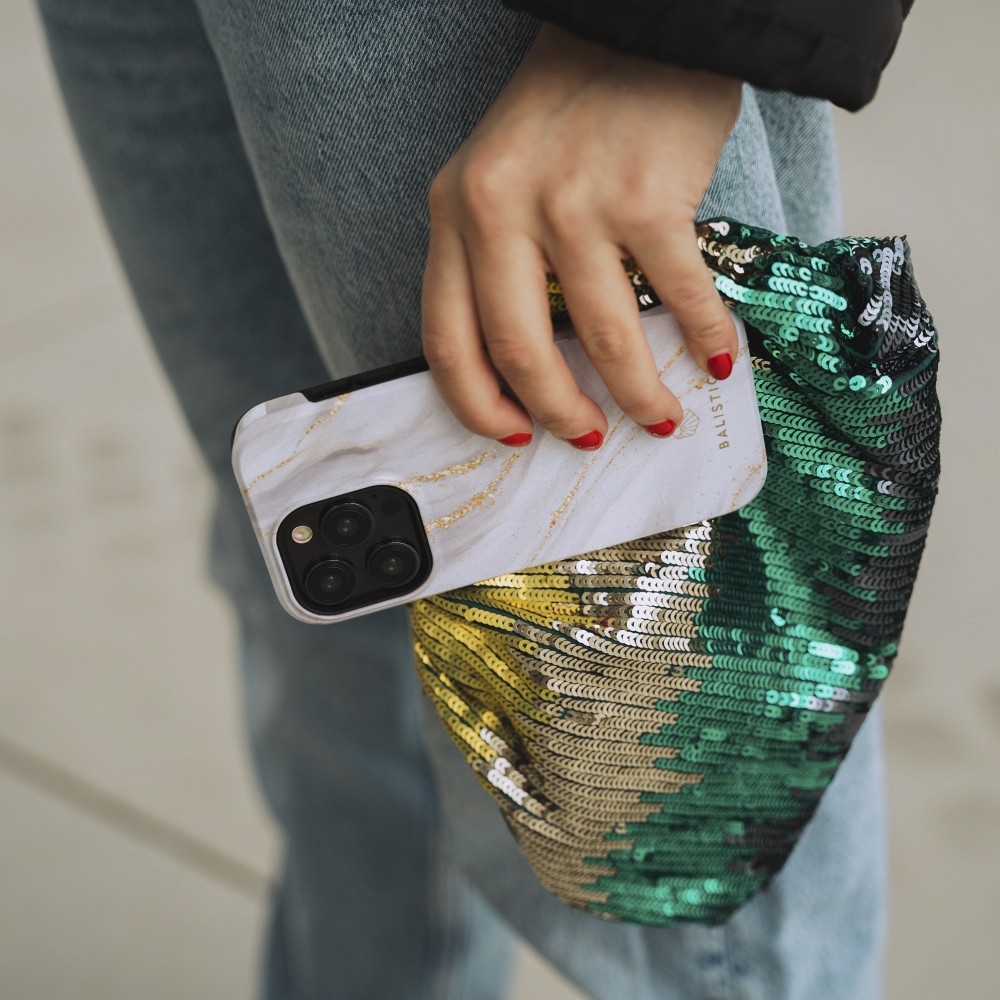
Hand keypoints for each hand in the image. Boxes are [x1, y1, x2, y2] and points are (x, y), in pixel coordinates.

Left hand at [421, 25, 741, 448]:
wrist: (635, 24)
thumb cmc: (568, 107)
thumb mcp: (496, 175)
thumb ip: (495, 258)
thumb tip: (534, 365)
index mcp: (454, 212)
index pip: (446, 339)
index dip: (476, 404)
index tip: (511, 433)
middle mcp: (502, 210)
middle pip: (521, 354)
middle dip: (559, 415)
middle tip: (587, 437)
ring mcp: (574, 205)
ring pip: (604, 339)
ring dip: (639, 396)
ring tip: (660, 417)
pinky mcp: (647, 198)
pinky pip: (679, 296)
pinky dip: (704, 337)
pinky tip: (714, 358)